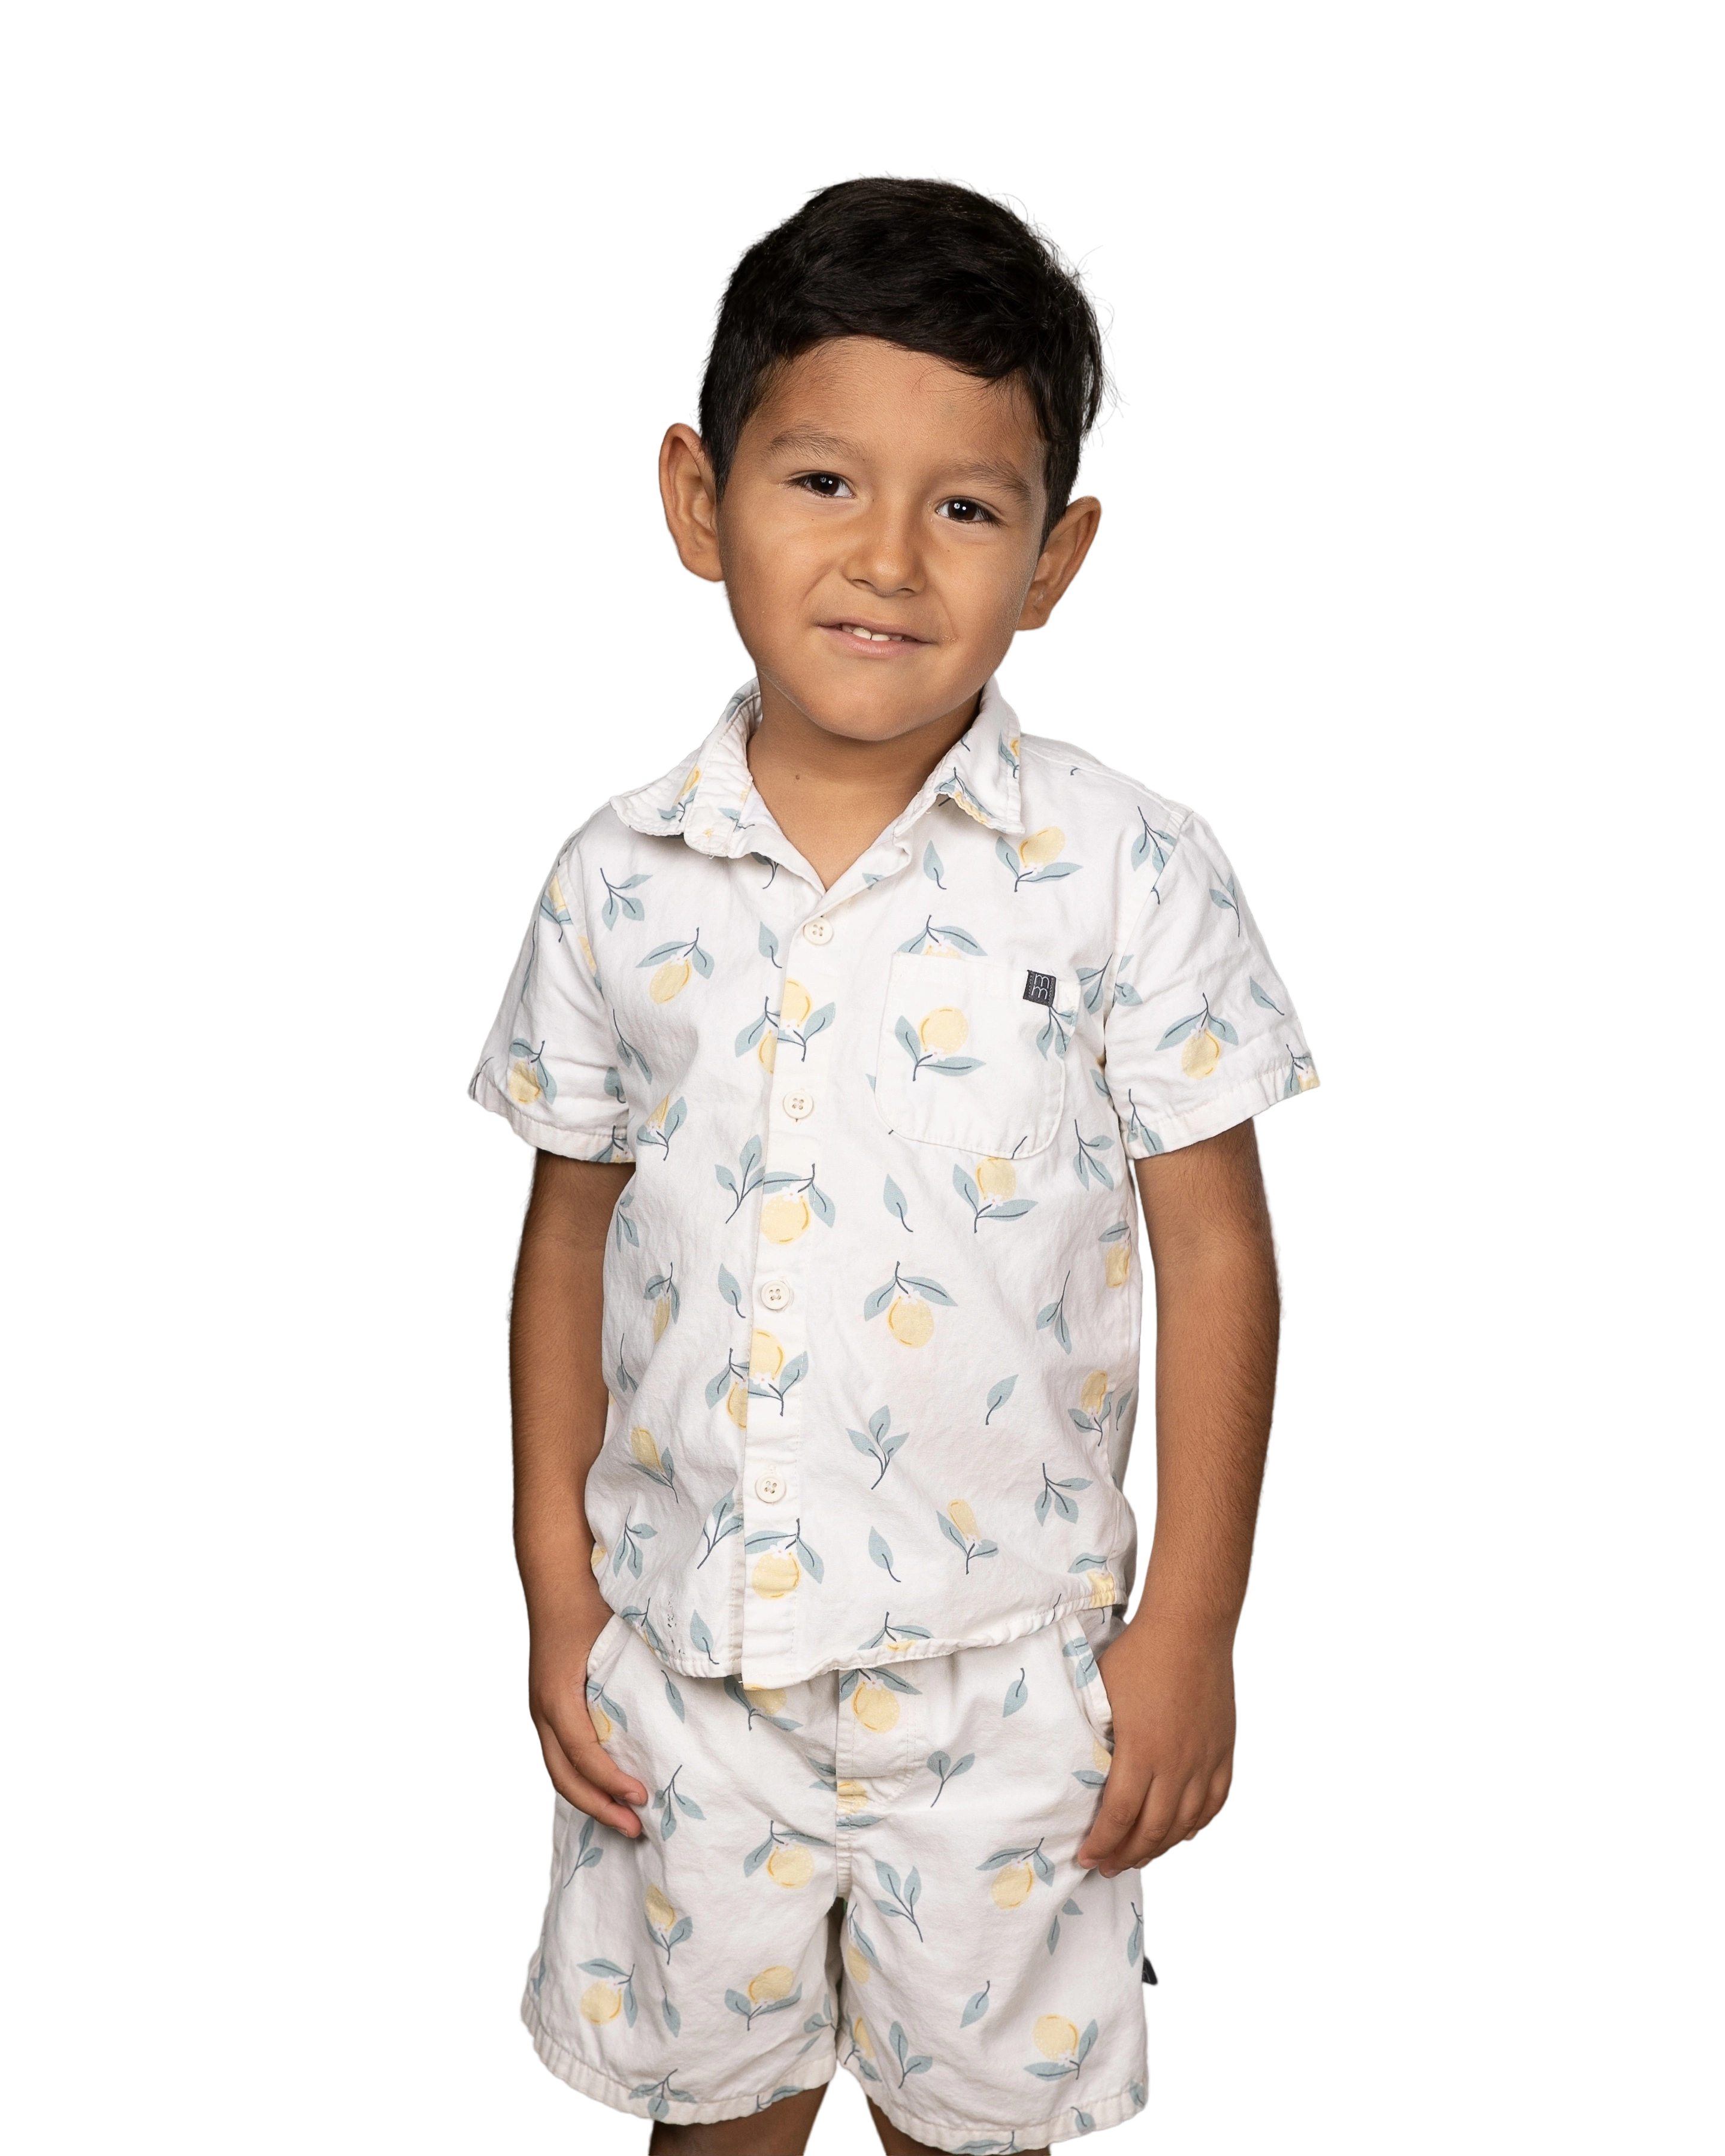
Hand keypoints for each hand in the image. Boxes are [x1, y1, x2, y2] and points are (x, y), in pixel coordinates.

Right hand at [526, 1594, 648, 1836]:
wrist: (556, 1582)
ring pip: (557, 1772)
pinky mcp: (545, 1709)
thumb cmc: (591, 1605)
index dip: (611, 1782)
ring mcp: (539, 1711)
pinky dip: (579, 1780)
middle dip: (599, 1807)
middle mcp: (542, 1710)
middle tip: (636, 1829)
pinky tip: (604, 1792)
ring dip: (588, 1800)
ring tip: (623, 1820)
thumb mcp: (619, 1635)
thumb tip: (684, 1699)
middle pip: (564, 1777)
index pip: (584, 1754)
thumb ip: (643, 1669)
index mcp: (558, 1696)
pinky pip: (557, 1756)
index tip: (643, 1797)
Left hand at [1074, 1617, 1238, 1875]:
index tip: (1085, 1858)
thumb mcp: (1102, 1695)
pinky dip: (1195, 1825)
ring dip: (1159, 1847)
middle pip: (1152, 1829)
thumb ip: (1094, 1736)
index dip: (1101, 1843)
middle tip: (1107, 1867)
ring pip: (1184, 1823)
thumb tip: (1076, 1766)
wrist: (1190, 1629)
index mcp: (1141, 1751)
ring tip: (1138, 1858)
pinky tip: (1180, 1834)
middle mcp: (1177, 1765)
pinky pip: (1213, 1803)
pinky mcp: (1224, 1752)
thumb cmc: (1139, 1655)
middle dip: (1125, 1854)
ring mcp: (1205, 1761)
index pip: (1118, 1815)